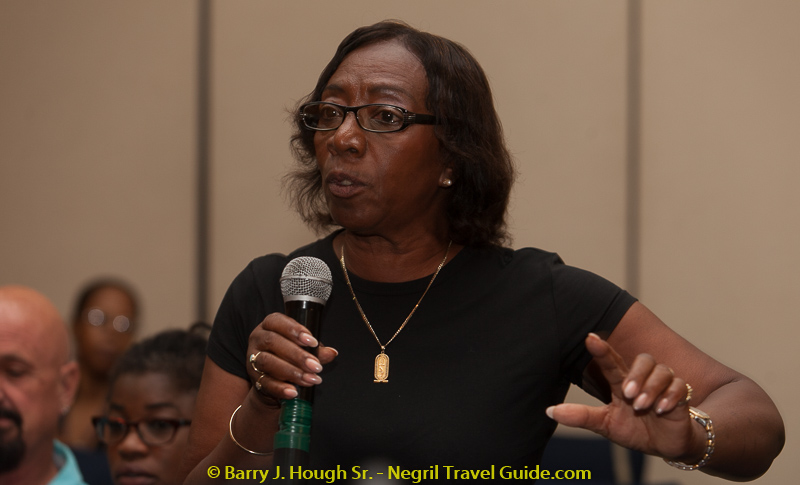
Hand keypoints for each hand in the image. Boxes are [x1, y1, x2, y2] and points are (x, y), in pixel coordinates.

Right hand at [246, 312, 337, 403]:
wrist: (273, 377)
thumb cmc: (290, 355)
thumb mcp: (305, 348)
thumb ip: (317, 350)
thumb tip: (331, 353)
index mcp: (271, 324)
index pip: (278, 321)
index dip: (294, 330)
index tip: (312, 342)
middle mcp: (258, 338)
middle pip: (273, 342)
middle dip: (297, 355)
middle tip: (316, 366)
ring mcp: (252, 358)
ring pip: (267, 362)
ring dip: (291, 372)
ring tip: (310, 380)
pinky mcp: (253, 377)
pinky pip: (264, 382)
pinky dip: (280, 388)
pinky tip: (294, 392)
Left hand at [546, 333, 705, 462]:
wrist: (665, 445)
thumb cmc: (634, 430)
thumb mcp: (606, 425)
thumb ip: (581, 417)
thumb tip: (550, 411)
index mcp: (621, 383)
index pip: (611, 362)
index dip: (601, 349)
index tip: (590, 338)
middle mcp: (642, 379)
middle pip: (642, 360)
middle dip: (635, 375)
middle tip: (629, 395)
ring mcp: (662, 385)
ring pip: (661, 370)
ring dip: (651, 387)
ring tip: (643, 406)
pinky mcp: (680, 395)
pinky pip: (679, 386)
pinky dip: (670, 396)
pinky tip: (662, 408)